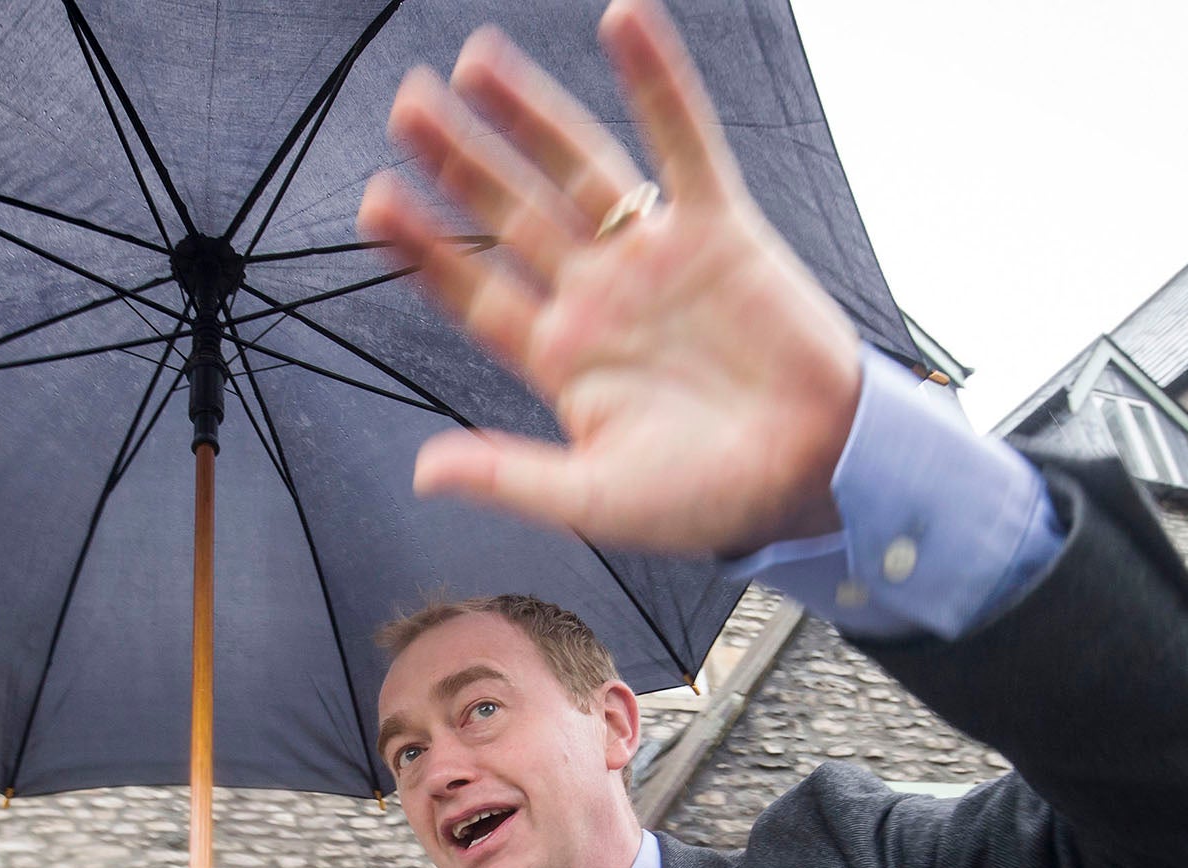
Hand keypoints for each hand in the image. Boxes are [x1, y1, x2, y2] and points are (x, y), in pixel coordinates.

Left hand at [357, 0, 861, 556]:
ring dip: (530, 115)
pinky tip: (622, 24)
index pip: (475, 291)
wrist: (813, 477)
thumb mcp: (595, 499)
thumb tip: (424, 471)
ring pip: (579, 168)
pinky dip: (655, 83)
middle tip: (406, 108)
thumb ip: (509, 477)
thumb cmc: (707, 499)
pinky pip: (682, 142)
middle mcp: (597, 295)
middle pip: (511, 215)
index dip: (425, 251)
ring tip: (475, 64)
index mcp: (560, 357)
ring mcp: (654, 256)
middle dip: (459, 163)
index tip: (374, 207)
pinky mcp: (720, 229)